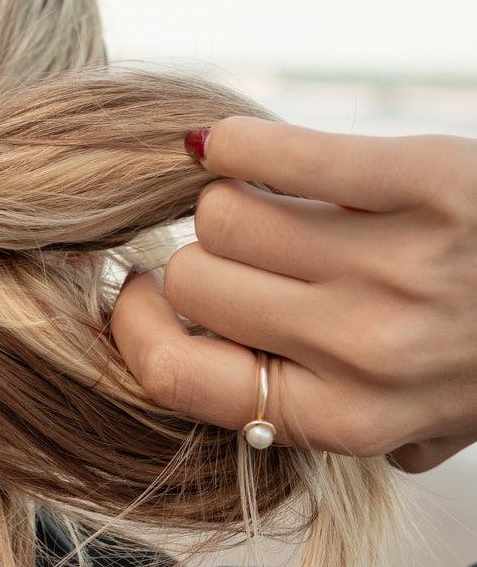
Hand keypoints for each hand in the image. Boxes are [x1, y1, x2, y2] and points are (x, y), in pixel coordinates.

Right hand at [111, 117, 476, 470]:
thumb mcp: (411, 422)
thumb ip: (315, 415)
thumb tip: (197, 369)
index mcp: (345, 418)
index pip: (176, 376)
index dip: (139, 328)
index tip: (144, 295)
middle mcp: (366, 352)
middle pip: (194, 280)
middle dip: (201, 259)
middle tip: (239, 250)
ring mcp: (398, 267)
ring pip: (223, 211)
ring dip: (231, 199)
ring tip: (275, 205)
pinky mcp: (426, 182)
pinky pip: (275, 155)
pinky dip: (240, 144)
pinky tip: (235, 146)